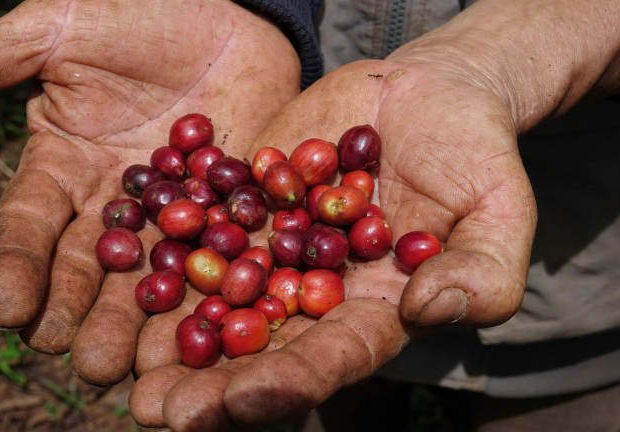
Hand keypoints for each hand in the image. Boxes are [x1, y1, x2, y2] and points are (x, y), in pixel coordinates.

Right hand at [0, 0, 300, 384]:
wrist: (229, 9)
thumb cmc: (138, 11)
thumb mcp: (56, 30)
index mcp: (62, 166)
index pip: (28, 225)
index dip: (16, 266)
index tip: (5, 310)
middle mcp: (110, 202)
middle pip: (86, 267)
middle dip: (74, 310)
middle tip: (68, 353)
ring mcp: (171, 213)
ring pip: (145, 279)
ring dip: (133, 324)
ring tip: (123, 366)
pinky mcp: (228, 212)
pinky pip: (215, 259)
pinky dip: (208, 295)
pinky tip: (201, 333)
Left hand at [127, 55, 536, 428]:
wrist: (425, 94)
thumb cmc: (474, 156)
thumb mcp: (499, 211)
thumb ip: (483, 271)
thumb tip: (433, 310)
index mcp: (374, 312)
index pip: (330, 360)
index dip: (287, 383)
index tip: (240, 404)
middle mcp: (315, 292)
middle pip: (260, 347)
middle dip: (211, 384)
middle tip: (157, 412)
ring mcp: (275, 248)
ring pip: (218, 300)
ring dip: (170, 336)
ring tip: (121, 369)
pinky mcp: (247, 204)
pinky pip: (202, 232)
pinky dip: (164, 256)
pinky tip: (119, 282)